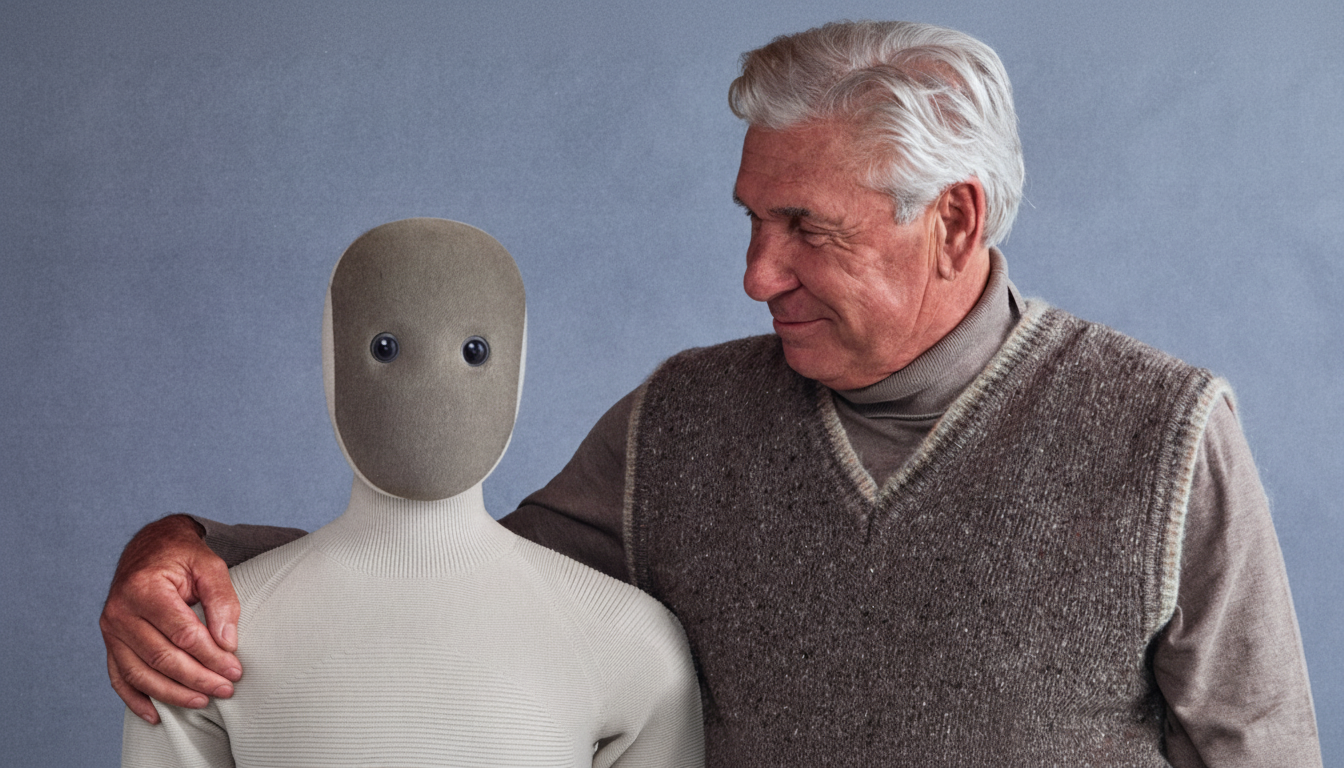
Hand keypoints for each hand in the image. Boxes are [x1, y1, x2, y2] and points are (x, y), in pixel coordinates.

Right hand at [100, 515, 241, 723]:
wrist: (150, 547)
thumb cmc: (183, 556)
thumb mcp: (210, 565)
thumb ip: (222, 599)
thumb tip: (227, 642)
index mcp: (144, 588)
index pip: (182, 633)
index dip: (210, 655)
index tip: (235, 668)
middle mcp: (120, 611)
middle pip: (161, 657)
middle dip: (197, 678)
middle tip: (226, 689)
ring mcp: (110, 630)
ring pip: (140, 673)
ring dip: (172, 693)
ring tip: (203, 701)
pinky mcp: (110, 642)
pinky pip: (119, 677)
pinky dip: (135, 699)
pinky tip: (156, 714)